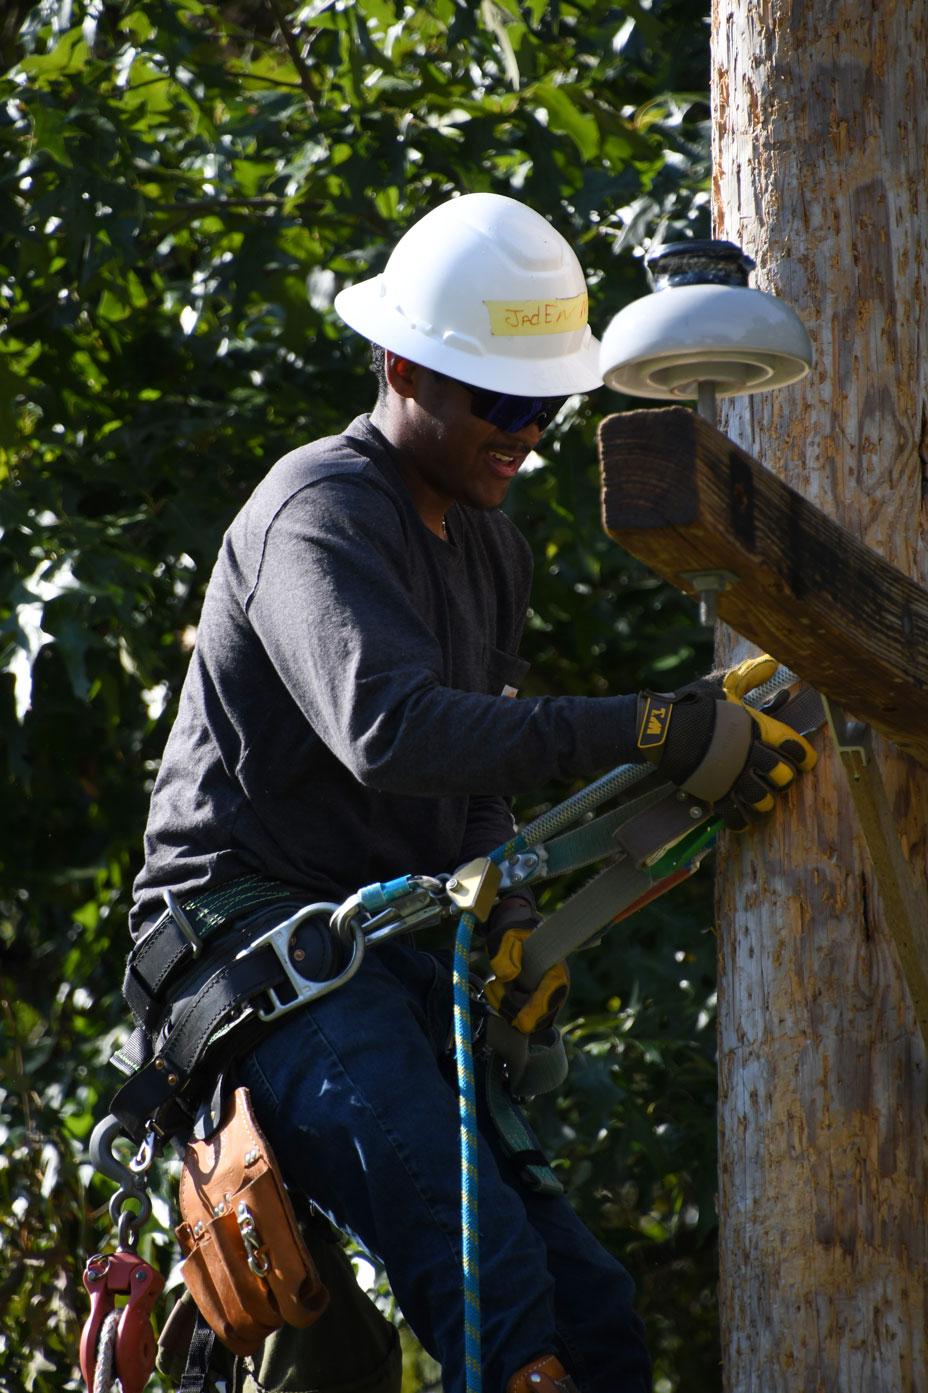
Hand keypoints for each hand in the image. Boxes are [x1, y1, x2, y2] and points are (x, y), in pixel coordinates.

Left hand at [482, 894, 568, 1035]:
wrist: (520, 936)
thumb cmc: (517, 934)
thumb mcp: (508, 936)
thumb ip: (506, 953)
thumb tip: (507, 976)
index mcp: (556, 975)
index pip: (548, 1001)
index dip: (534, 1012)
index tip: (521, 1022)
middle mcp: (554, 994)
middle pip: (533, 1020)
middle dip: (510, 1005)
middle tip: (497, 983)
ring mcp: (545, 1005)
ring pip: (522, 1024)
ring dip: (502, 1005)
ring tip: (496, 982)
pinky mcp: (533, 1010)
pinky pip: (515, 1021)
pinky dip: (501, 1008)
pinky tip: (497, 989)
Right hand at [636, 653, 816, 830]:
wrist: (657, 728)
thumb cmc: (691, 705)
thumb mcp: (721, 685)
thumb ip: (749, 676)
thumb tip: (772, 662)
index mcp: (753, 727)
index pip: (791, 745)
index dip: (803, 754)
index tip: (806, 759)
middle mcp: (746, 754)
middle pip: (781, 775)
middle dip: (785, 778)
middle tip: (780, 778)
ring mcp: (729, 776)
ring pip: (762, 799)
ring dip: (767, 801)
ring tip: (764, 799)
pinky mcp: (712, 792)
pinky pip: (733, 814)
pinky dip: (741, 821)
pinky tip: (744, 821)